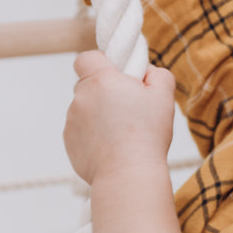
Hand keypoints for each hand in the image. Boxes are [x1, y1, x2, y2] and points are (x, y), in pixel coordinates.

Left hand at [63, 51, 175, 183]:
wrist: (128, 175)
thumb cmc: (147, 135)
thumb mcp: (163, 97)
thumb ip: (158, 74)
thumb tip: (147, 70)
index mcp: (101, 80)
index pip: (87, 57)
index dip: (100, 62)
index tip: (116, 75)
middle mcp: (81, 97)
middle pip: (88, 84)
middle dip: (104, 91)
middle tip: (127, 108)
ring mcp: (71, 120)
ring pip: (84, 108)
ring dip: (99, 115)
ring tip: (122, 134)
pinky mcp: (69, 141)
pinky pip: (80, 130)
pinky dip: (93, 135)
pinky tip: (112, 147)